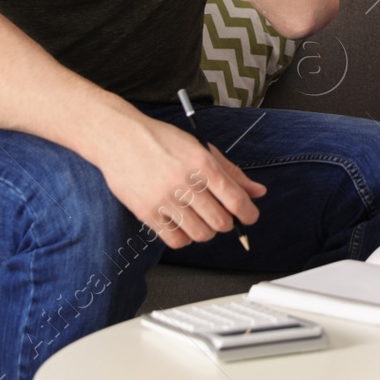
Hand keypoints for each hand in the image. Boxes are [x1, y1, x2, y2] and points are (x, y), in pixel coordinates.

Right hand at [96, 113, 267, 249]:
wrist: (121, 139)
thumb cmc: (163, 141)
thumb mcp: (202, 148)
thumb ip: (232, 172)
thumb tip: (258, 192)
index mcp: (203, 163)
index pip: (236, 199)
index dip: (248, 214)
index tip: (249, 217)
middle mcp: (186, 182)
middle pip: (220, 221)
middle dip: (227, 223)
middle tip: (221, 216)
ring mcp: (165, 199)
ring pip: (200, 234)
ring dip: (207, 232)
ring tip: (201, 220)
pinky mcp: (147, 213)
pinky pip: (176, 240)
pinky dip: (185, 238)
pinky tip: (183, 225)